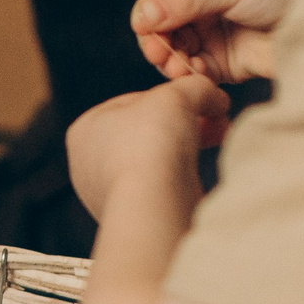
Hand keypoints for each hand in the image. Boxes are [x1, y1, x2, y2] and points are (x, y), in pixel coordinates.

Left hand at [64, 75, 228, 220]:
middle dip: (188, 123)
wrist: (154, 205)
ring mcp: (109, 194)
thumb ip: (194, 87)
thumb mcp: (177, 95)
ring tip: (217, 140)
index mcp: (85, 129)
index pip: (135, 102)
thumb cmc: (151, 143)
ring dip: (189, 149)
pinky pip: (163, 188)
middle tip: (218, 121)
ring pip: (158, 160)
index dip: (174, 98)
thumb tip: (213, 94)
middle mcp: (89, 164)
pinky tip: (202, 173)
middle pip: (149, 131)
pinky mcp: (133, 217)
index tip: (202, 100)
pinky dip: (185, 178)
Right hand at [131, 0, 293, 83]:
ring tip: (177, 68)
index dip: (150, 5)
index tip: (146, 26)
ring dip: (170, 58)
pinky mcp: (222, 59)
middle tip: (158, 54)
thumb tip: (141, 16)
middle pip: (160, 18)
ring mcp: (211, 28)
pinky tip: (199, 75)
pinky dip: (190, 73)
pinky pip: (193, 68)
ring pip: (172, 45)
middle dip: (157, 37)